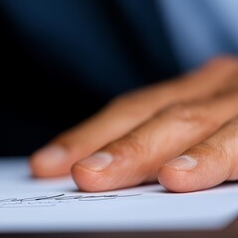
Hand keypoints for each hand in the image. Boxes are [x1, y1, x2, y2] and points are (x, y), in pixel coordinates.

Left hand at [30, 57, 237, 191]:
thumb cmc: (233, 122)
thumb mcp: (201, 124)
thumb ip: (165, 142)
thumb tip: (94, 169)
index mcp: (197, 91)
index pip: (135, 109)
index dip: (91, 134)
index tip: (48, 163)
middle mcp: (226, 88)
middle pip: (170, 115)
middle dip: (130, 148)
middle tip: (87, 175)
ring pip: (226, 124)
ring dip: (200, 153)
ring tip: (173, 179)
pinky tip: (209, 175)